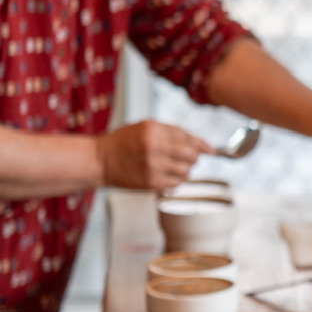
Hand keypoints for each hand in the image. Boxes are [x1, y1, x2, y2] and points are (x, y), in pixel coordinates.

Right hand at [96, 120, 211, 189]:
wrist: (101, 160)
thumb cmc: (123, 142)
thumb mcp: (145, 127)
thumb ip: (170, 132)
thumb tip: (197, 141)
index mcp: (154, 130)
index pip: (188, 137)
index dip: (202, 144)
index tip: (210, 150)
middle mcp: (155, 147)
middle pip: (191, 155)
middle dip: (193, 157)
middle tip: (187, 158)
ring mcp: (153, 166)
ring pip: (186, 171)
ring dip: (184, 170)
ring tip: (171, 166)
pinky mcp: (151, 182)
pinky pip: (176, 184)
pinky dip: (175, 180)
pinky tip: (166, 175)